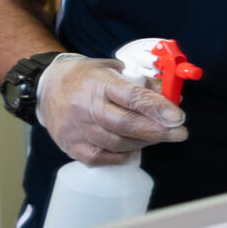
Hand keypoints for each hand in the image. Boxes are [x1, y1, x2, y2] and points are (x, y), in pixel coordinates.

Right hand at [36, 55, 187, 164]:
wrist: (46, 87)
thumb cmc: (86, 77)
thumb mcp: (114, 69)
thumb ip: (143, 83)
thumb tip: (173, 97)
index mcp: (100, 83)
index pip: (131, 96)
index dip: (157, 107)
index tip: (178, 117)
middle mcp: (86, 106)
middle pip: (126, 124)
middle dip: (158, 131)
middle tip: (180, 133)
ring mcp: (77, 128)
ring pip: (117, 143)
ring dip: (143, 142)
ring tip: (157, 136)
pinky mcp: (71, 145)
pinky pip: (100, 158)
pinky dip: (121, 157)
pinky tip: (133, 149)